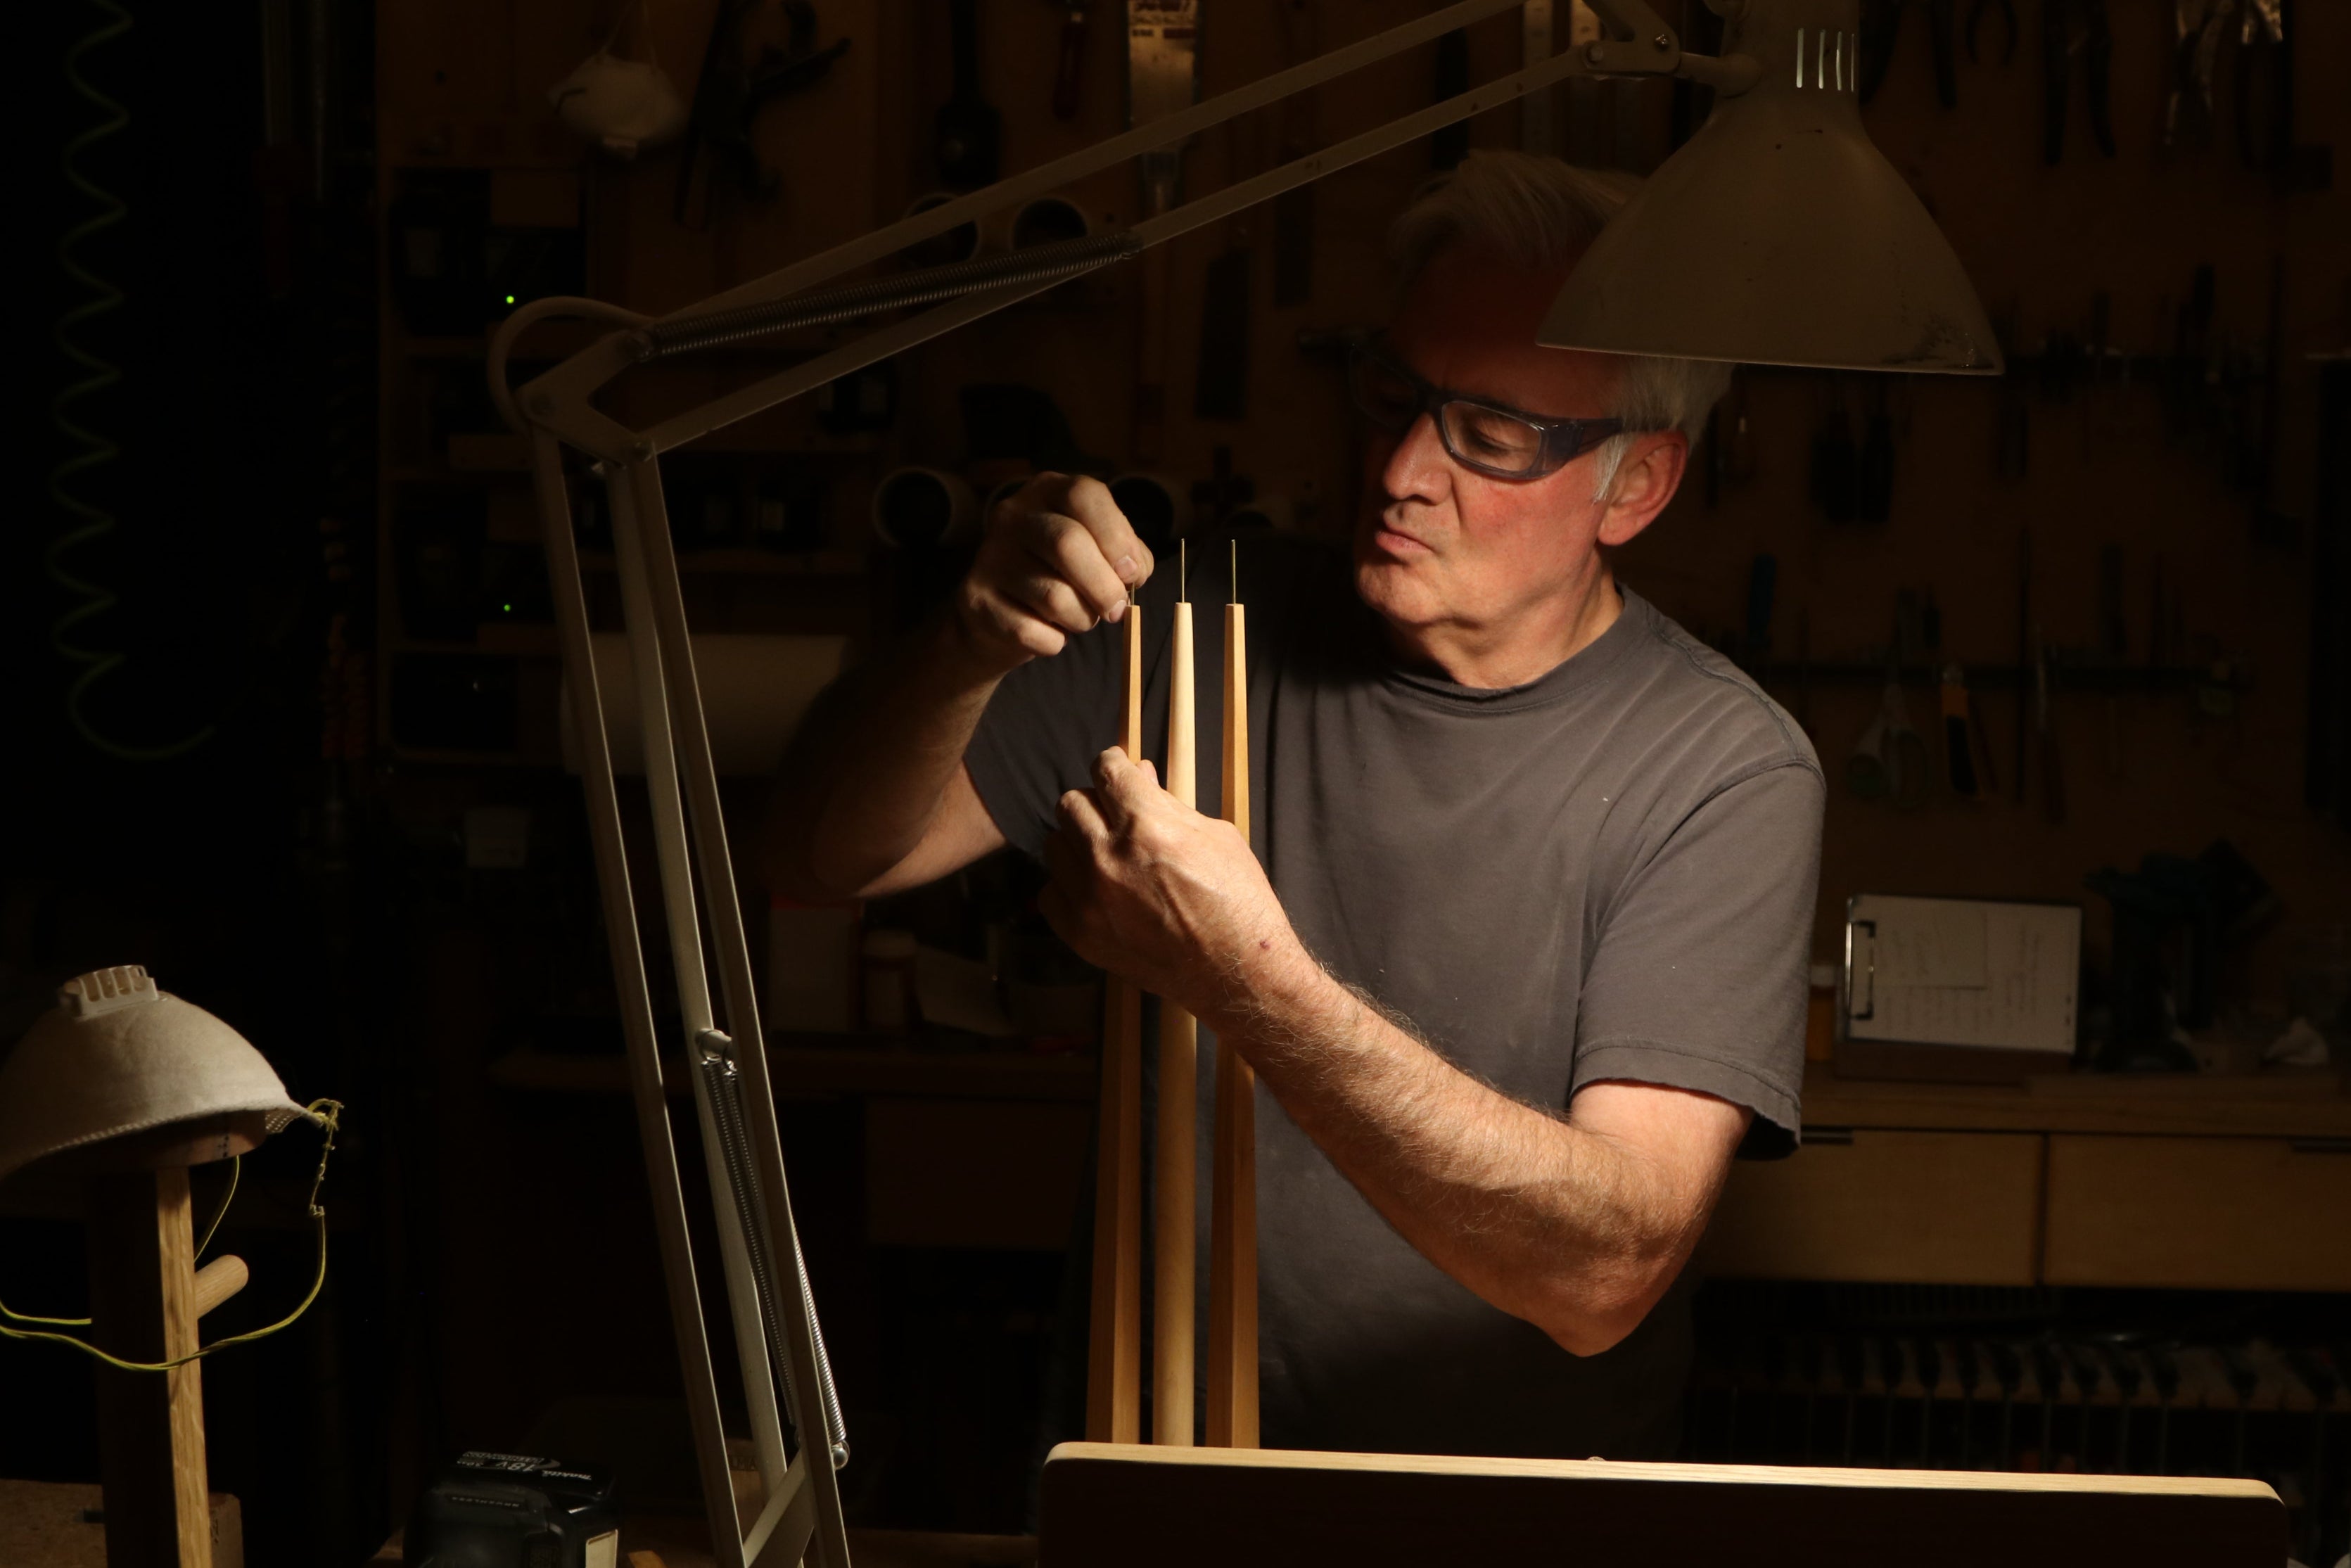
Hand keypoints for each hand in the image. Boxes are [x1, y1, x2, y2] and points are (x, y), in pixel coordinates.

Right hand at [953, 473, 1152, 674]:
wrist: (999, 617)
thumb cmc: (1060, 576)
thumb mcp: (1097, 551)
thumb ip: (1126, 553)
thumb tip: (1133, 572)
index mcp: (1047, 490)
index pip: (1084, 496)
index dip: (1117, 537)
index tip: (1132, 573)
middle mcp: (1012, 515)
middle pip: (1067, 543)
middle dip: (1104, 587)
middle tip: (1116, 610)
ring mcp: (989, 556)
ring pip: (1054, 596)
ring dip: (1081, 619)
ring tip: (1078, 619)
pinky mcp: (975, 598)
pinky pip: (1031, 631)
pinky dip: (1053, 642)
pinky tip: (1048, 632)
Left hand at [1040, 747, 1302, 1022]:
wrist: (1235, 971)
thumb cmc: (1237, 900)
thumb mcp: (1215, 835)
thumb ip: (1167, 804)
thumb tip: (1138, 774)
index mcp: (1146, 824)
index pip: (1105, 770)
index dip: (1112, 763)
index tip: (1116, 770)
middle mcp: (1108, 857)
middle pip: (1070, 803)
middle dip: (1094, 802)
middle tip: (1114, 814)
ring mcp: (1089, 899)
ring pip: (1054, 845)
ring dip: (1077, 841)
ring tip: (1105, 853)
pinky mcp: (1081, 933)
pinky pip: (1050, 892)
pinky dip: (1069, 885)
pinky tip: (1096, 888)